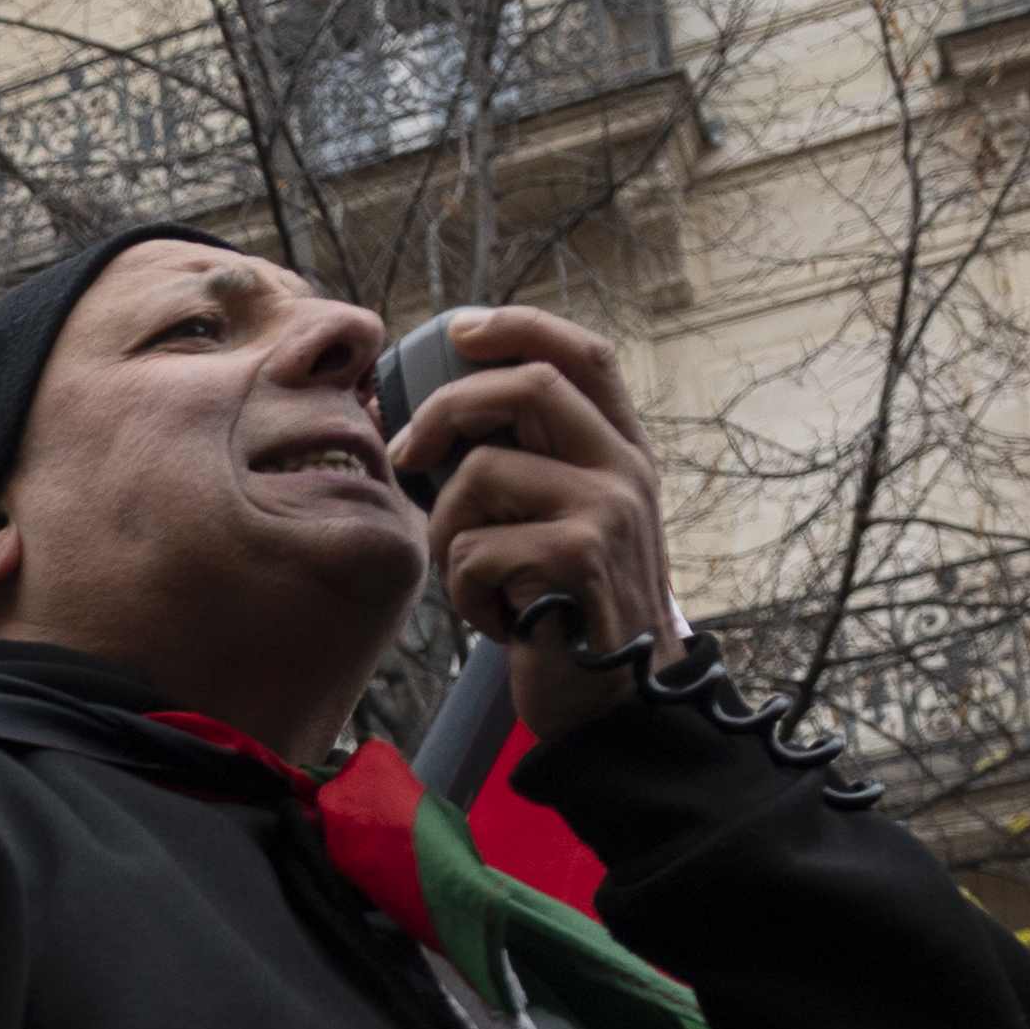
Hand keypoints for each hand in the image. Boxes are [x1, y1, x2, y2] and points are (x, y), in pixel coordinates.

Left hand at [389, 304, 673, 742]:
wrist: (611, 701)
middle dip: (446, 410)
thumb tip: (433, 421)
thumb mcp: (555, 525)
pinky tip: (497, 618)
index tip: (459, 327)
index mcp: (619, 451)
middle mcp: (625, 468)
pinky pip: (473, 548)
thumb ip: (524, 468)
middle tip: (404, 453)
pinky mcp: (579, 556)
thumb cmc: (562, 611)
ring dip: (447, 534)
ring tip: (478, 581)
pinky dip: (462, 592)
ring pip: (481, 474)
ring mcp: (609, 508)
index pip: (582, 355)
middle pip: (528, 386)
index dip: (521, 327)